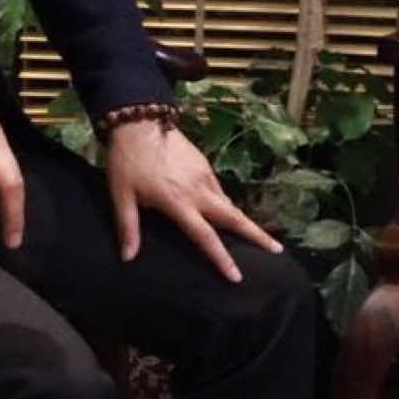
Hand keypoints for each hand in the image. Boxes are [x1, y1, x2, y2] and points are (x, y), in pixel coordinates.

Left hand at [105, 120, 282, 281]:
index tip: (237, 277)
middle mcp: (198, 190)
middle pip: (234, 217)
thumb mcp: (121, 194)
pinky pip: (219, 188)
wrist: (137, 121)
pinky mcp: (203, 162)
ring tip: (255, 236)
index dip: (221, 259)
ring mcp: (203, 174)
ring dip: (241, 219)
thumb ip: (127, 227)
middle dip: (257, 235)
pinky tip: (223, 209)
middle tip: (277, 250)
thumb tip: (127, 258)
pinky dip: (225, 202)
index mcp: (179, 202)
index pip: (205, 237)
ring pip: (227, 202)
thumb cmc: (127, 160)